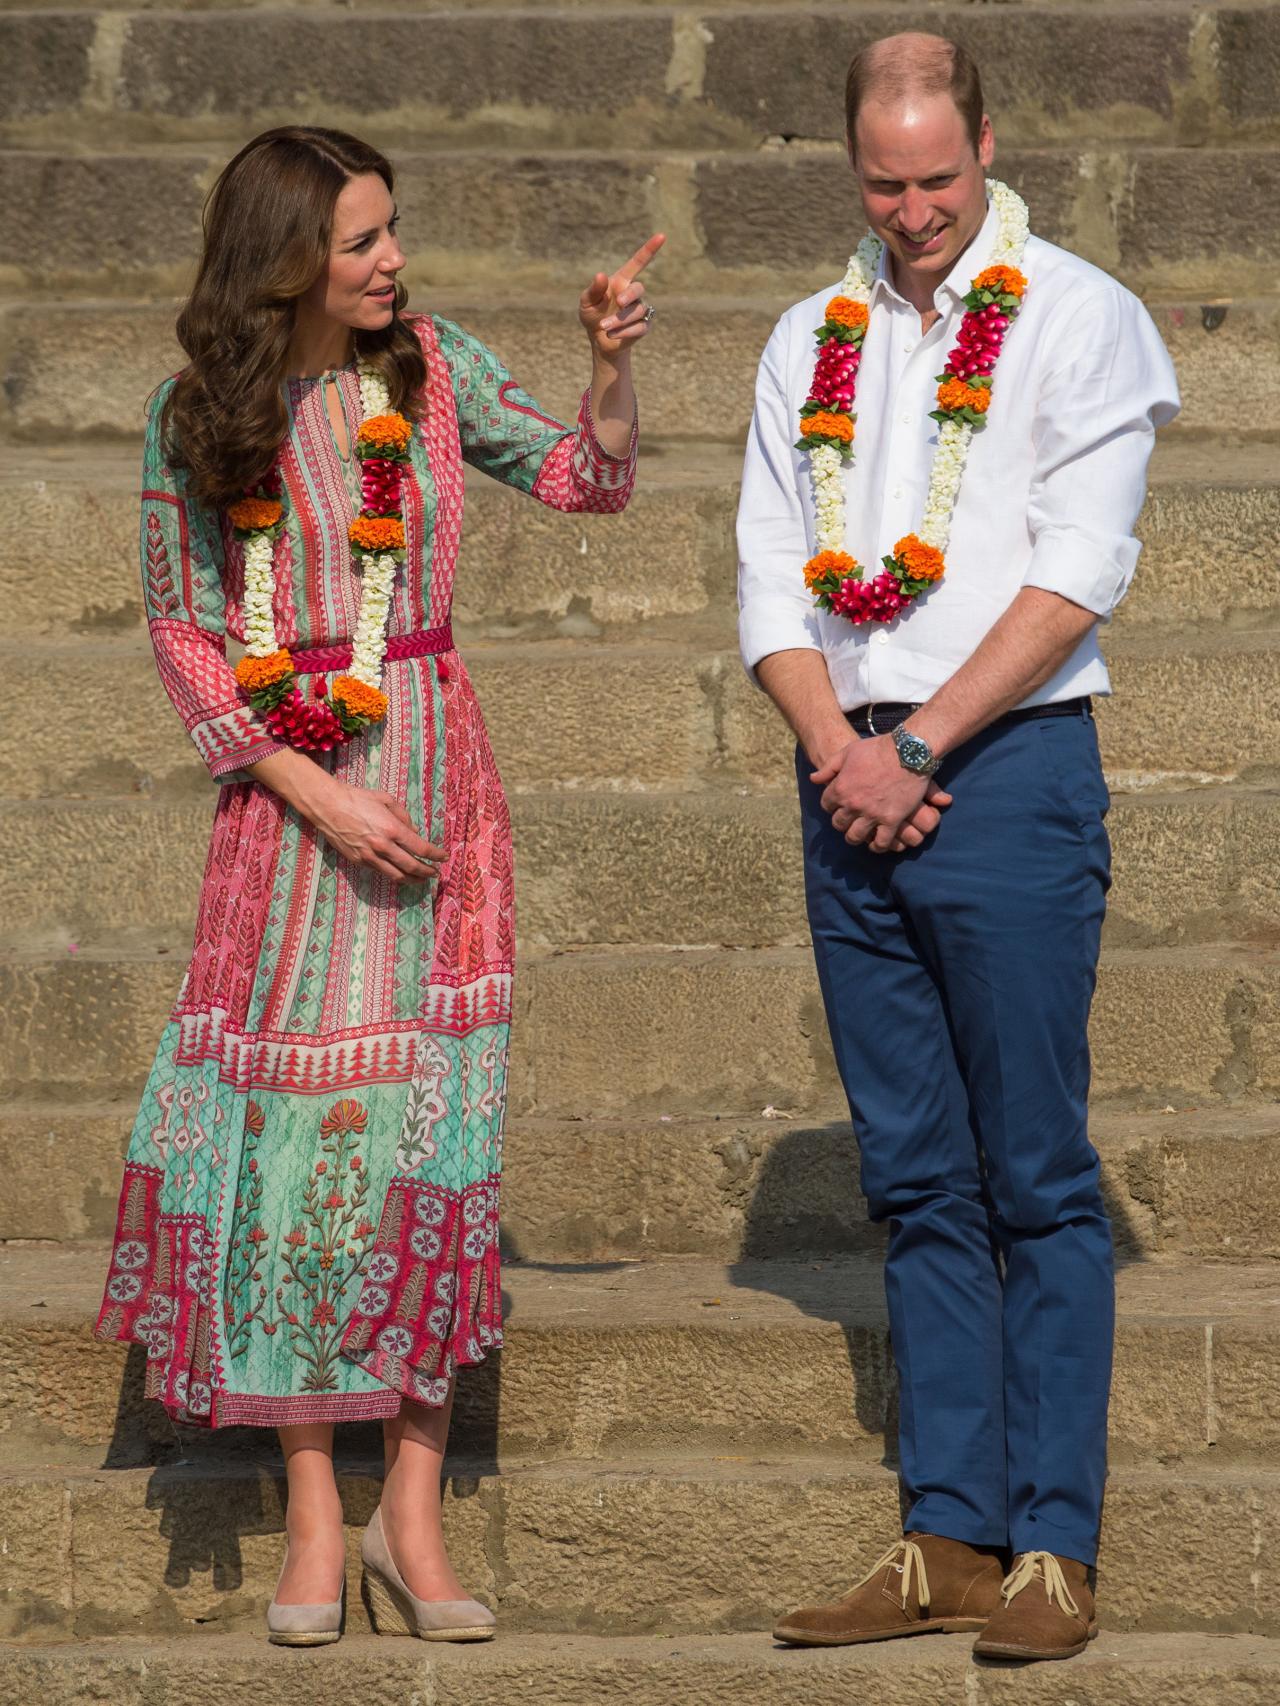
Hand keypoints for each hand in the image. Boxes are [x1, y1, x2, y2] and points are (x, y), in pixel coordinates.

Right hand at [305, 777, 443, 884]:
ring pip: (397, 875)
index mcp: (392, 828)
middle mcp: (383, 846)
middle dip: (427, 872)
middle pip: (412, 867)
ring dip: (413, 880)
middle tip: (435, 873)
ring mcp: (370, 856)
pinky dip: (394, 875)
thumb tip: (414, 831)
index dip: (435, 854)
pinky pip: (381, 872)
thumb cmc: (357, 798)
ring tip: (422, 879)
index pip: (421, 848)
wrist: (328, 806)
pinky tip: (401, 873)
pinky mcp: (359, 861)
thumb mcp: (386, 799)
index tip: (444, 857)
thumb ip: (403, 816)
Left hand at [580, 233, 665, 358]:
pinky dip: (624, 332)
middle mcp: (633, 294)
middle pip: (639, 288)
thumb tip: (601, 275)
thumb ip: (593, 290)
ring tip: (603, 327)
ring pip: (637, 311)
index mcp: (621, 282)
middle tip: (619, 303)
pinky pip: (639, 327)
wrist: (598, 340)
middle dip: (629, 295)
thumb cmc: (592, 315)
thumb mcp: (586, 302)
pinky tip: (611, 335)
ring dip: (619, 320)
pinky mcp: (643, 326)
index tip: (661, 236)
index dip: (649, 249)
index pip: (637, 263)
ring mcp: (640, 310)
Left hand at [810, 736, 951, 853]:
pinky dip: (877, 846)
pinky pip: (881, 842)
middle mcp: (853, 804)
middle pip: (839, 823)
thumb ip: (829, 768)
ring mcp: (872, 814)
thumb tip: (813, 779)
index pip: (827, 805)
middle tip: (849, 820)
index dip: (831, 805)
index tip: (838, 805)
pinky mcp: (892, 820)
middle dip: (842, 822)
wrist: (908, 752)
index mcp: (840, 788)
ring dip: (855, 836)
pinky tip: (877, 843)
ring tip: (860, 834)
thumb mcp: (848, 752)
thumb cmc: (877, 748)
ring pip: (856, 836)